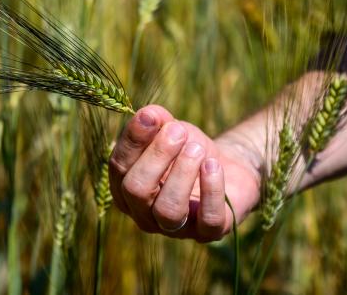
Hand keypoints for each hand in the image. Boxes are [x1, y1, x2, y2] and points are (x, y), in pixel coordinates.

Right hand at [109, 105, 261, 241]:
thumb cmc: (189, 149)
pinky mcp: (209, 233)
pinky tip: (213, 165)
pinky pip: (208, 220)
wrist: (227, 169)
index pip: (118, 168)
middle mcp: (144, 214)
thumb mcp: (172, 129)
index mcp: (125, 188)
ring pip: (168, 210)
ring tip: (197, 149)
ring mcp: (175, 228)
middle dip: (157, 157)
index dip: (133, 141)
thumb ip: (157, 121)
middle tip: (178, 132)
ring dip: (182, 174)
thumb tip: (148, 114)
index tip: (150, 116)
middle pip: (137, 191)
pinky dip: (211, 190)